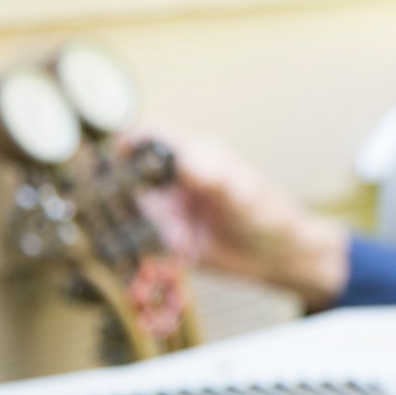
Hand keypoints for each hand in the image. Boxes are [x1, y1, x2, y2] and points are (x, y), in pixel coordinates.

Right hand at [133, 126, 350, 309]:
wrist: (280, 257)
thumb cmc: (269, 214)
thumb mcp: (243, 193)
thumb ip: (214, 177)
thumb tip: (184, 160)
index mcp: (195, 156)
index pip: (152, 138)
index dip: (130, 142)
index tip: (115, 158)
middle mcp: (176, 180)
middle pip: (132, 177)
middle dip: (136, 198)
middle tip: (160, 215)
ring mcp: (171, 208)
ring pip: (137, 212)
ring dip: (153, 227)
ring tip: (183, 239)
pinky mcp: (170, 237)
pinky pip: (146, 240)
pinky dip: (158, 247)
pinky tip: (185, 253)